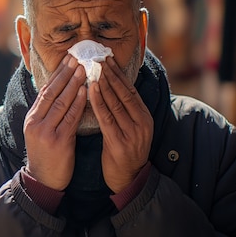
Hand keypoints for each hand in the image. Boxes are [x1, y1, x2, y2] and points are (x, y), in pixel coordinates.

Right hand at [24, 54, 87, 190]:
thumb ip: (48, 113)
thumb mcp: (41, 131)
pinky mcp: (57, 141)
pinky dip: (78, 103)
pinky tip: (85, 92)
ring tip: (83, 69)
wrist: (43, 181)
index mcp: (31, 118)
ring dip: (73, 84)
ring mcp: (45, 132)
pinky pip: (70, 118)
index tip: (67, 59)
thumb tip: (60, 91)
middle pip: (52, 93)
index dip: (57, 74)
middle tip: (76, 57)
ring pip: (61, 103)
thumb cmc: (46, 155)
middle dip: (65, 73)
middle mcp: (36, 122)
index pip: (45, 90)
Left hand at [89, 56, 152, 193]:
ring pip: (115, 103)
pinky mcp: (119, 142)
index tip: (107, 59)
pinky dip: (98, 102)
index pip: (130, 90)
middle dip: (111, 74)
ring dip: (104, 84)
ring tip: (94, 68)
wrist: (127, 179)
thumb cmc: (123, 151)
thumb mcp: (130, 128)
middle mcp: (141, 123)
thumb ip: (124, 110)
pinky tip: (91, 89)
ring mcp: (132, 133)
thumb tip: (111, 87)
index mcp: (144, 117)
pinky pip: (106, 118)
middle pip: (124, 93)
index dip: (119, 74)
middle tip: (99, 57)